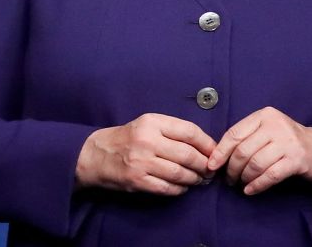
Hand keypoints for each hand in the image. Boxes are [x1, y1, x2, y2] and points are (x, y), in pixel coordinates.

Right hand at [75, 113, 215, 195]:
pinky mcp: (138, 180)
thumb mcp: (148, 125)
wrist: (97, 154)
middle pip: (188, 155)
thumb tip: (206, 147)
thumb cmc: (128, 138)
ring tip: (198, 180)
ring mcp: (142, 161)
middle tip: (209, 171)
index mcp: (152, 122)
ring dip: (194, 179)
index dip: (207, 144)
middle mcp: (147, 140)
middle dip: (204, 165)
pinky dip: (180, 189)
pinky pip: (168, 188)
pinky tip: (182, 187)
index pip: (189, 131)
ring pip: (180, 173)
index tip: (214, 153)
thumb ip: (173, 132)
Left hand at [208, 106, 311, 195]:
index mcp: (264, 115)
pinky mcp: (297, 160)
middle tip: (228, 179)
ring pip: (255, 163)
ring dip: (244, 177)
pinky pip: (270, 175)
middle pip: (243, 150)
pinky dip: (257, 184)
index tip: (212, 165)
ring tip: (240, 184)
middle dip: (231, 168)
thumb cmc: (288, 141)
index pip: (234, 134)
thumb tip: (218, 156)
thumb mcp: (268, 130)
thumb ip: (247, 137)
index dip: (220, 151)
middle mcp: (275, 125)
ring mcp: (287, 142)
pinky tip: (250, 190)